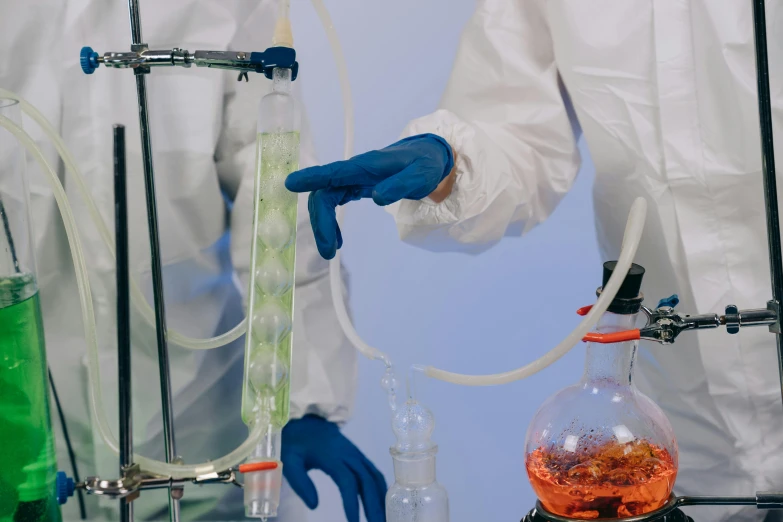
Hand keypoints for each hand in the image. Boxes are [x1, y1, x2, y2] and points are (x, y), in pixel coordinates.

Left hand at [282, 415, 387, 521]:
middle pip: (367, 480)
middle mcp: (349, 454)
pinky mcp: (358, 456)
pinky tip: (382, 503)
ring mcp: (356, 454)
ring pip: (374, 476)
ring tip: (382, 518)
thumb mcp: (290, 460)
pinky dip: (381, 488)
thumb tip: (314, 505)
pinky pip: (374, 472)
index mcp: (331, 456)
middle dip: (373, 505)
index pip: (348, 481)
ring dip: (381, 498)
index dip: (352, 502)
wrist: (305, 421)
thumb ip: (300, 482)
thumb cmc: (296, 443)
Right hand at [285, 133, 454, 258]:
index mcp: (366, 166)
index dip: (311, 179)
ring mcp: (352, 179)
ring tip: (331, 251)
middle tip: (328, 251)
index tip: (290, 185)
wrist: (428, 158)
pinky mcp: (354, 186)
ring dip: (324, 225)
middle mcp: (354, 171)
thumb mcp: (420, 176)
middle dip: (321, 222)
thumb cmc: (424, 164)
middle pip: (325, 194)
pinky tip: (337, 240)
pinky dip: (331, 222)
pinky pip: (334, 202)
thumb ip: (400, 185)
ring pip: (326, 200)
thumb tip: (376, 198)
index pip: (333, 172)